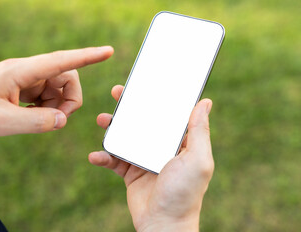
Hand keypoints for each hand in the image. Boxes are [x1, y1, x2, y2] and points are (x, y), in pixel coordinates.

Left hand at [0, 46, 113, 135]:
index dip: (86, 57)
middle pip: (67, 77)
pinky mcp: (27, 86)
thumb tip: (62, 120)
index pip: (61, 61)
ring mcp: (29, 78)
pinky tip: (30, 115)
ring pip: (59, 88)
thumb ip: (34, 122)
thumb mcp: (0, 122)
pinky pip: (49, 95)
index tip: (107, 52)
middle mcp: (29, 71)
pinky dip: (47, 109)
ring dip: (56, 107)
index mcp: (22, 71)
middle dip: (69, 100)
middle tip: (55, 120)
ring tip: (35, 119)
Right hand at [89, 85, 213, 231]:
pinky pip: (113, 160)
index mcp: (177, 141)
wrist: (163, 225)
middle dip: (129, 106)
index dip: (156, 97)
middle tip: (117, 92)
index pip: (166, 113)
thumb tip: (205, 102)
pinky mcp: (130, 173)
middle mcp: (160, 147)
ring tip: (102, 120)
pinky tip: (95, 156)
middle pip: (142, 120)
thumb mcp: (197, 160)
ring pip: (125, 136)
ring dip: (112, 127)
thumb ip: (199, 131)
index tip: (145, 83)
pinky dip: (103, 157)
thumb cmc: (185, 193)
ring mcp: (143, 159)